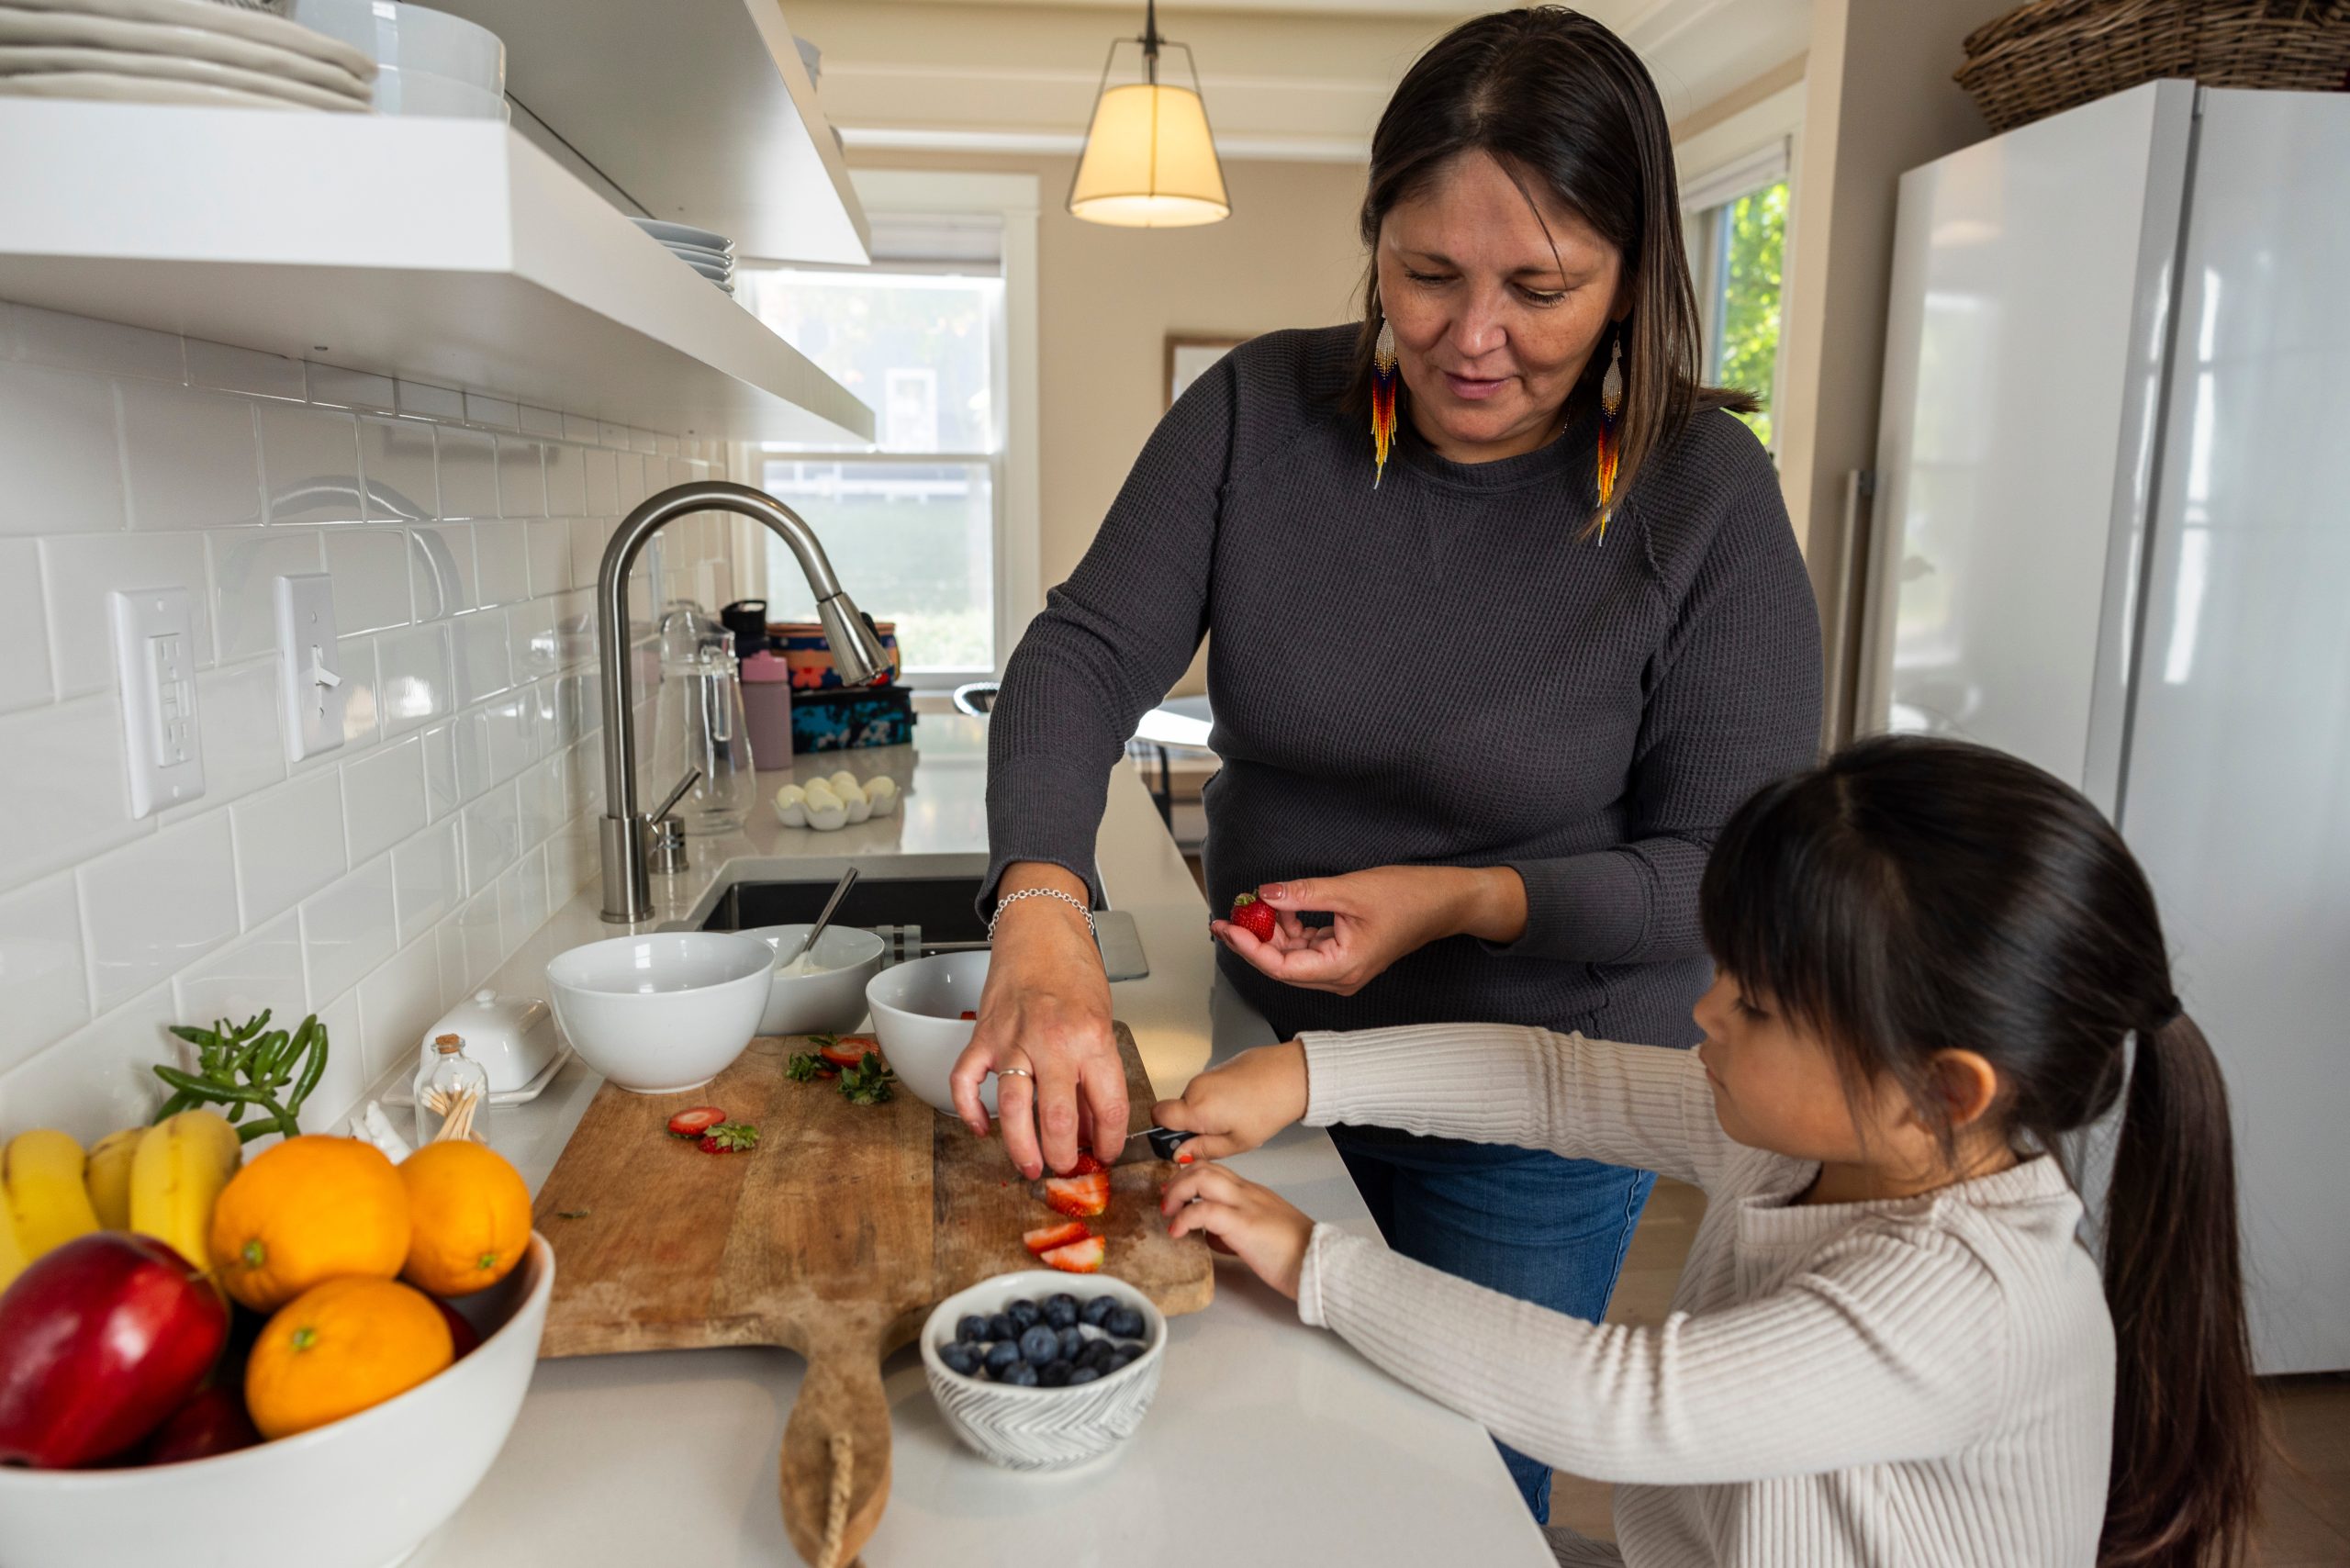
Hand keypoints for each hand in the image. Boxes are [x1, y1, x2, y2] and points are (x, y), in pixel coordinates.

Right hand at [950, 867, 1127, 1177]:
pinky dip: (968, 1111)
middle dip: (1063, 1156)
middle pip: (1057, 1119)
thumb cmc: (1075, 971)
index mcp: (1093, 1039)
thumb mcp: (1102, 1022)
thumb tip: (1091, 1124)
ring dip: (1020, 1147)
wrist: (1041, 928)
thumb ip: (1096, 1073)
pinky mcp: (983, 1035)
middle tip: (1065, 1168)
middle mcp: (1054, 1042)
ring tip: (1029, 1166)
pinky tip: (979, 1128)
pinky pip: (966, 1082)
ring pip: (1012, 1109)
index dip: (1110, 1140)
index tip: (1106, 1153)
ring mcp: (1014, 1039)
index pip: (1108, 1106)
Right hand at [1150, 1041, 1308, 1160]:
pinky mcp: (1218, 1068)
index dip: (1163, 1131)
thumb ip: (1203, 1149)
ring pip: (1193, 1100)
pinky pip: (1207, 1089)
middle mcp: (1195, 1088)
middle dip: (1191, 1125)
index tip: (1181, 1142)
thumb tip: (1180, 1155)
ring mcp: (1206, 1075)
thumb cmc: (1268, 1109)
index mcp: (1196, 1108)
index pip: (1157, 1116)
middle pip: (1177, 1110)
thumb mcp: (1237, 1142)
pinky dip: (1217, 1100)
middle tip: (1219, 1136)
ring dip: (1206, 1113)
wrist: (1291, 1076)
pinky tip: (1241, 1105)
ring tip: (1236, 1119)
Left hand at [1162, 1163, 1313, 1299]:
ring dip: (1177, 1193)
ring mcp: (1244, 1205)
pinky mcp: (1242, 1224)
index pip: (1215, 1171)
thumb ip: (1235, 1229)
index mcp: (1252, 1193)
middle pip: (1204, 1167)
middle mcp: (1247, 1192)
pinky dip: (1183, 1218)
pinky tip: (1177, 1232)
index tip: (1175, 1194)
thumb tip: (1212, 1237)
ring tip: (1169, 1213)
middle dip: (1177, 1181)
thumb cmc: (1295, 1254)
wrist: (1318, 1263)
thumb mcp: (1260, 1234)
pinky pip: (1204, 1210)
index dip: (1188, 1177)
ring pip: (1201, 1178)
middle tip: (1167, 1203)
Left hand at [1209, 865, 1526, 995]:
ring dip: (1272, 932)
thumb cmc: (1410, 898)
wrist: (1446, 901)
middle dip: (1253, 940)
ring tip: (1254, 906)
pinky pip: (1308, 946)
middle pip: (1282, 965)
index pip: (1280, 967)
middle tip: (1228, 917)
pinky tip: (1281, 908)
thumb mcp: (1349, 890)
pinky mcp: (1346, 954)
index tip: (1227, 927)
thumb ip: (1303, 895)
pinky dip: (1291, 928)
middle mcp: (1340, 975)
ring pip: (1293, 956)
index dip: (1249, 948)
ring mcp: (1343, 967)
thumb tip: (1265, 894)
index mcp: (1342, 968)